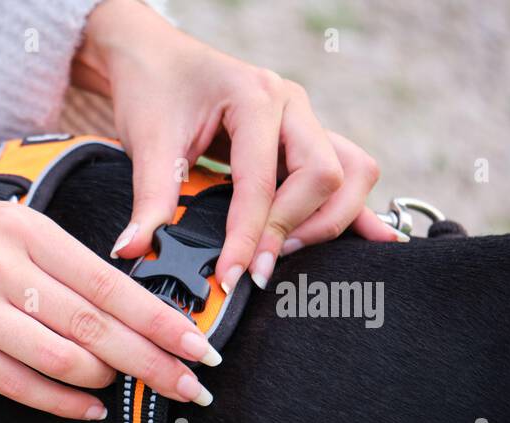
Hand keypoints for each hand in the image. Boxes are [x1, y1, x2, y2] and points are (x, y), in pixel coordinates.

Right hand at [0, 190, 217, 420]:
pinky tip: (87, 409)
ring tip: (131, 391)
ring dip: (106, 382)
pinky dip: (60, 402)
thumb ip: (58, 262)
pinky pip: (16, 384)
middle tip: (191, 387)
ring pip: (61, 359)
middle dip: (153, 363)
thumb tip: (123, 307)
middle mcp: (5, 268)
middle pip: (97, 327)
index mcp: (29, 231)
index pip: (112, 284)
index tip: (199, 346)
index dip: (162, 321)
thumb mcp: (4, 224)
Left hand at [72, 0, 402, 290]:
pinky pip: (347, 171)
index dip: (249, 236)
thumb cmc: (154, 90)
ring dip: (327, 220)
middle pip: (326, 176)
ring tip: (283, 252)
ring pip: (352, 172)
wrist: (155, 57)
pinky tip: (374, 238)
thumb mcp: (147, 144)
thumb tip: (135, 250)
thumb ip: (148, 200)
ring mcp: (305, 121)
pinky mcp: (305, 140)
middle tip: (257, 266)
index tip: (234, 277)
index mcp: (255, 98)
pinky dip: (355, 208)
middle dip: (294, 229)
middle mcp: (292, 106)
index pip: (264, 182)